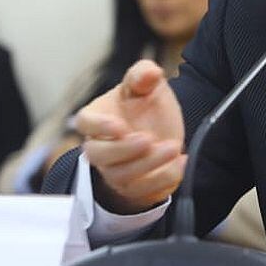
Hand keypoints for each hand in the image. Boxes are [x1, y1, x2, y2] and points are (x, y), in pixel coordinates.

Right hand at [73, 59, 185, 213]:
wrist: (161, 130)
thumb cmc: (144, 105)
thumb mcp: (146, 84)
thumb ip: (143, 74)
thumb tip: (149, 73)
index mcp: (96, 118)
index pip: (85, 123)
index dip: (98, 126)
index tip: (119, 125)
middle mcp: (100, 148)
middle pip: (99, 156)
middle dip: (125, 150)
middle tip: (150, 139)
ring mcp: (115, 171)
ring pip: (122, 177)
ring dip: (148, 165)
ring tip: (173, 148)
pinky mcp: (134, 189)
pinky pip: (143, 192)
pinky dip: (163, 179)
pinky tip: (180, 162)